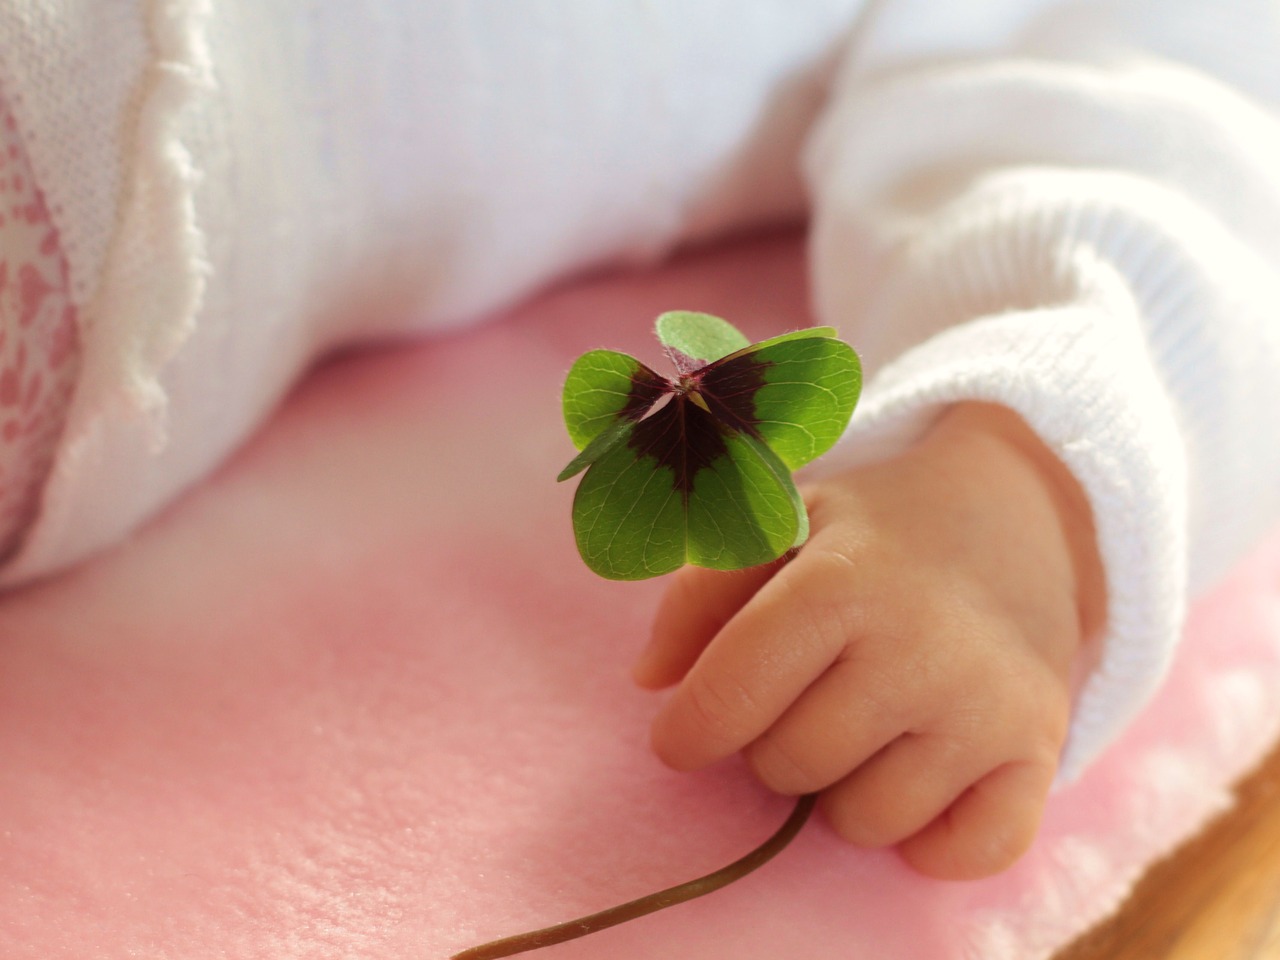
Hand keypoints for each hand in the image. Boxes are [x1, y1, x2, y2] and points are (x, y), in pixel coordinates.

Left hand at [632, 402, 1105, 879]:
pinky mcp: (1040, 750)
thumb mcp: (783, 528)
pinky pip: (965, 852)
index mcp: (843, 580)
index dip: (688, 729)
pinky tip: (921, 777)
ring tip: (861, 729)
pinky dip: (930, 837)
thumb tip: (647, 682)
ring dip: (843, 792)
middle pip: (790, 765)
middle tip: (801, 702)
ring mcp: (988, 706)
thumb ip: (700, 595)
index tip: (681, 734)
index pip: (731, 694)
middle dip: (772, 746)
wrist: (1019, 514)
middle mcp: (920, 646)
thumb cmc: (878, 531)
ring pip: (864, 821)